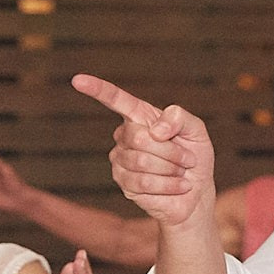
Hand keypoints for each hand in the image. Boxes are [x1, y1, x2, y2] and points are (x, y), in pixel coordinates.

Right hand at [72, 74, 214, 227]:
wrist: (195, 193)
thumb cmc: (194, 158)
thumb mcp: (196, 131)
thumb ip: (179, 117)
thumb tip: (154, 130)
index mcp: (140, 117)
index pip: (115, 99)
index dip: (97, 89)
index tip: (77, 80)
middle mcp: (125, 136)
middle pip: (140, 138)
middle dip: (171, 151)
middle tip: (187, 160)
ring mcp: (120, 160)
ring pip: (142, 162)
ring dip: (171, 170)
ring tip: (181, 173)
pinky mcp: (124, 184)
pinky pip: (144, 183)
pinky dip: (168, 185)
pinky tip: (177, 186)